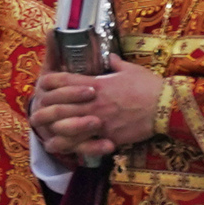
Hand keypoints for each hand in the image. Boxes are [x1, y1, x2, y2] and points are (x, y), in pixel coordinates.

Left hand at [27, 59, 163, 162]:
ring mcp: (100, 120)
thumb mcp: (131, 69)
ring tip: (44, 133)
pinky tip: (61, 149)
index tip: (43, 84)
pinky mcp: (109, 136)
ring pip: (67, 127)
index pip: (64, 80)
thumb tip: (109, 55)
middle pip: (59, 106)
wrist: (168, 107)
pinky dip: (71, 147)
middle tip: (35, 114)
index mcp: (96, 83)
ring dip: (53, 130)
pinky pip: (84, 143)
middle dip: (45, 110)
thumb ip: (115, 63)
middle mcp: (93, 102)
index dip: (50, 82)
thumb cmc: (150, 86)